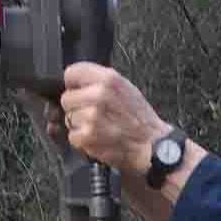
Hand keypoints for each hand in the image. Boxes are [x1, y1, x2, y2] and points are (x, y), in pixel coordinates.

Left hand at [51, 63, 169, 176]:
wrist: (153, 146)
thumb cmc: (142, 120)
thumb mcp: (126, 88)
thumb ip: (101, 81)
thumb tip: (77, 81)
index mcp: (108, 79)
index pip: (71, 73)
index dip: (75, 85)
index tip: (80, 92)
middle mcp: (99, 95)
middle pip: (67, 98)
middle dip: (77, 108)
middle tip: (94, 115)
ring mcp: (92, 117)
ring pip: (69, 118)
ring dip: (80, 125)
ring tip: (99, 128)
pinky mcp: (88, 137)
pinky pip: (73, 136)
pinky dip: (82, 141)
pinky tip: (97, 139)